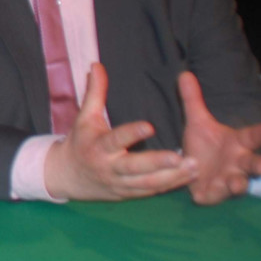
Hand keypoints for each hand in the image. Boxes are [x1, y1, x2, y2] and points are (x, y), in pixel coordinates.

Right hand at [44, 63, 197, 200]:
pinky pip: (149, 192)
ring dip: (172, 177)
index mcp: (98, 146)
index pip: (115, 139)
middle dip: (158, 163)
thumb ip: (96, 92)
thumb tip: (97, 65)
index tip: (149, 126)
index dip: (131, 134)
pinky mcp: (127, 194)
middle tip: (181, 157)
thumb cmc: (80, 141)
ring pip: (146, 183)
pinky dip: (169, 186)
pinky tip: (187, 177)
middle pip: (134, 167)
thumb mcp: (85, 117)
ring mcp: (118, 183)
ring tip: (194, 167)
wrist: (66, 176)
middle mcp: (108, 166)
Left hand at [180, 72, 260, 204]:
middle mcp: (238, 162)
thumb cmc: (205, 144)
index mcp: (238, 143)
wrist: (193, 167)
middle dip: (258, 165)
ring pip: (238, 183)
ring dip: (238, 184)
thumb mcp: (197, 121)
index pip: (253, 136)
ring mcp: (227, 179)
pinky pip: (214, 196)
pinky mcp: (213, 193)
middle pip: (253, 163)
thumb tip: (183, 73)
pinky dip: (211, 195)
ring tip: (237, 184)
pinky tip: (201, 193)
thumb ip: (192, 100)